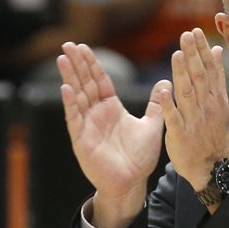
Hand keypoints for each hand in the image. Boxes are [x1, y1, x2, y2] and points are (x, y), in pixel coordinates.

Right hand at [58, 41, 164, 227]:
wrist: (132, 183)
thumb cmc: (139, 158)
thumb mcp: (151, 125)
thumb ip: (155, 104)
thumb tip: (166, 81)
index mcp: (111, 108)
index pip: (100, 80)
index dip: (92, 64)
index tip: (84, 47)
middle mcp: (96, 114)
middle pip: (85, 83)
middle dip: (77, 64)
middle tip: (68, 44)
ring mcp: (87, 126)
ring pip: (77, 96)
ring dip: (70, 77)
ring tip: (63, 58)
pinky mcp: (82, 140)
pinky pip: (75, 118)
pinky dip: (71, 104)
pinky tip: (66, 88)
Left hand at [158, 29, 228, 196]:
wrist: (213, 166)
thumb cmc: (212, 132)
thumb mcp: (218, 101)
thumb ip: (215, 75)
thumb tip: (216, 49)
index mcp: (213, 97)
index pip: (208, 69)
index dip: (201, 50)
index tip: (194, 32)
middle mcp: (205, 105)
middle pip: (199, 76)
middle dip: (193, 55)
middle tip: (186, 35)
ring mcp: (193, 119)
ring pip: (187, 92)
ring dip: (182, 73)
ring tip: (177, 54)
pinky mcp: (180, 133)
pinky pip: (174, 117)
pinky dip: (170, 104)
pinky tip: (163, 90)